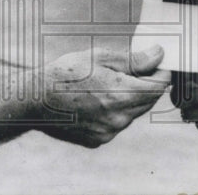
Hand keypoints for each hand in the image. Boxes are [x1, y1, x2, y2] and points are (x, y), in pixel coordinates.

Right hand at [38, 45, 169, 147]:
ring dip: (130, 99)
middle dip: (146, 84)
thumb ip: (133, 60)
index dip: (161, 73)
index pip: (158, 86)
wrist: (36, 99)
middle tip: (131, 69)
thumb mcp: (100, 57)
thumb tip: (158, 56)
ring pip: (133, 113)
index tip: (157, 63)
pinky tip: (96, 100)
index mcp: (121, 95)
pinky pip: (116, 124)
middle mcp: (118, 118)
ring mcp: (109, 132)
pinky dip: (114, 111)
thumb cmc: (66, 73)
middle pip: (148, 101)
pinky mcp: (98, 140)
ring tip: (107, 83)